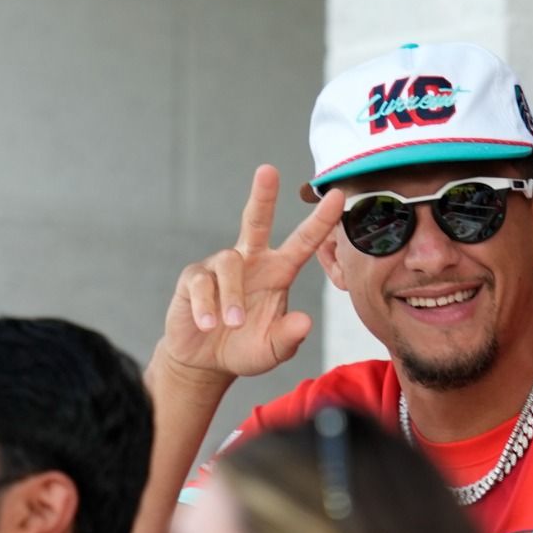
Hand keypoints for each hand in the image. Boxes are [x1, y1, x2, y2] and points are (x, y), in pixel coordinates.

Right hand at [160, 165, 343, 381]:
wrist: (205, 362)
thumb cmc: (245, 348)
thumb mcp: (273, 349)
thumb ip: (289, 337)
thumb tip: (305, 322)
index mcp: (278, 272)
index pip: (303, 242)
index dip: (320, 221)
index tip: (339, 197)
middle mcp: (251, 261)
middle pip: (256, 220)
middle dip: (262, 195)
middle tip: (268, 170)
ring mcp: (219, 267)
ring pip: (229, 264)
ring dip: (233, 297)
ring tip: (232, 324)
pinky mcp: (194, 278)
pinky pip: (202, 283)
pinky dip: (207, 307)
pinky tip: (208, 325)